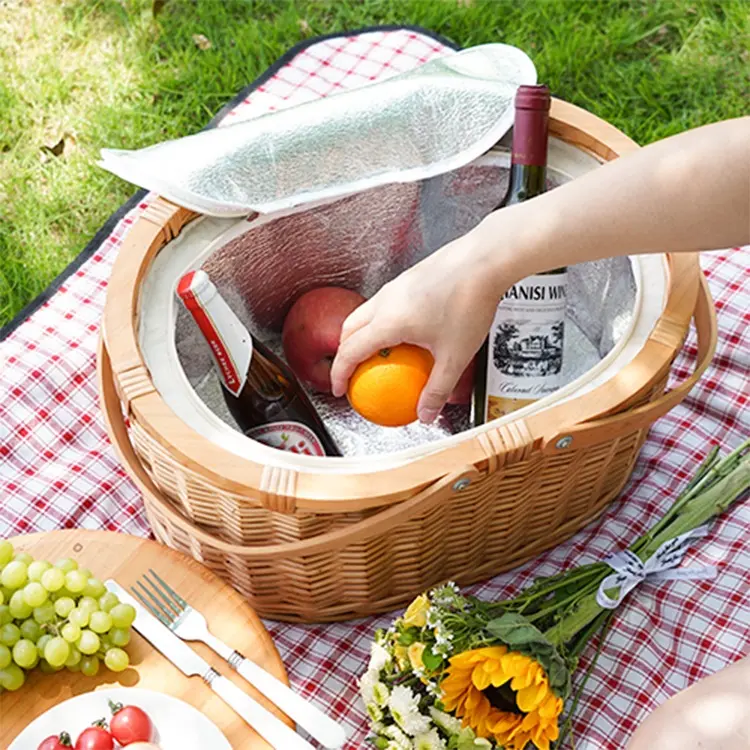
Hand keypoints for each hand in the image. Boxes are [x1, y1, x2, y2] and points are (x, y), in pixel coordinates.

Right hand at [330, 231, 507, 422]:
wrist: (484, 261)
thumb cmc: (469, 302)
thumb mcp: (455, 356)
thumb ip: (438, 389)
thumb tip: (426, 414)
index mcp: (388, 321)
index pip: (350, 351)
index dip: (340, 374)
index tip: (340, 389)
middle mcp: (385, 300)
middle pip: (349, 329)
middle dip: (344, 353)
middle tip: (352, 373)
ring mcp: (396, 286)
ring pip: (365, 312)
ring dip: (361, 334)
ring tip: (375, 354)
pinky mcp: (409, 277)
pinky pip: (383, 303)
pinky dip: (380, 321)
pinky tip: (404, 331)